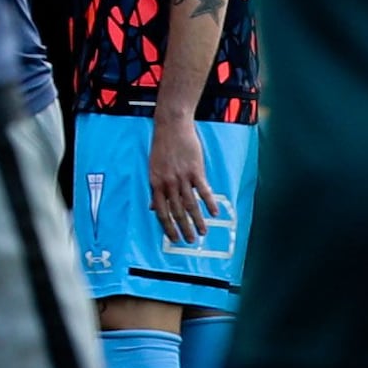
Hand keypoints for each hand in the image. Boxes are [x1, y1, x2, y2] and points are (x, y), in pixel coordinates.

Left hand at [147, 105, 214, 244]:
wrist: (171, 126)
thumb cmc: (162, 147)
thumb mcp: (152, 168)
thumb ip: (155, 188)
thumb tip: (152, 207)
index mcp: (155, 183)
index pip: (160, 211)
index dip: (167, 226)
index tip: (173, 238)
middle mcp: (168, 182)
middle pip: (176, 211)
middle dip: (184, 228)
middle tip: (190, 241)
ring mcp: (182, 177)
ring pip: (190, 204)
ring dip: (197, 220)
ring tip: (203, 233)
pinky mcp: (195, 170)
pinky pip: (203, 190)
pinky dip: (209, 203)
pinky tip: (214, 213)